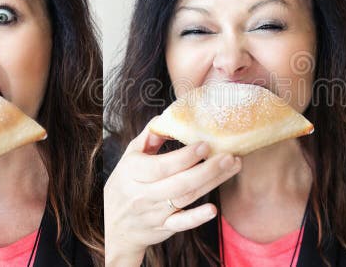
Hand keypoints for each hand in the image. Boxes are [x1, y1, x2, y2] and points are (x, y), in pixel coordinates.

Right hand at [103, 118, 241, 265]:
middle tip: (229, 156)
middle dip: (207, 169)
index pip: (162, 165)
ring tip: (232, 167)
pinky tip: (213, 209)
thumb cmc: (125, 185)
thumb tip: (168, 118)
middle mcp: (144, 194)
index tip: (205, 144)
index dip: (184, 156)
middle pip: (179, 182)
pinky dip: (196, 218)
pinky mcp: (163, 227)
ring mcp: (154, 212)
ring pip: (185, 197)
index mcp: (134, 172)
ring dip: (212, 183)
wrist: (113, 225)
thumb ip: (149, 137)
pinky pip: (180, 223)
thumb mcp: (130, 157)